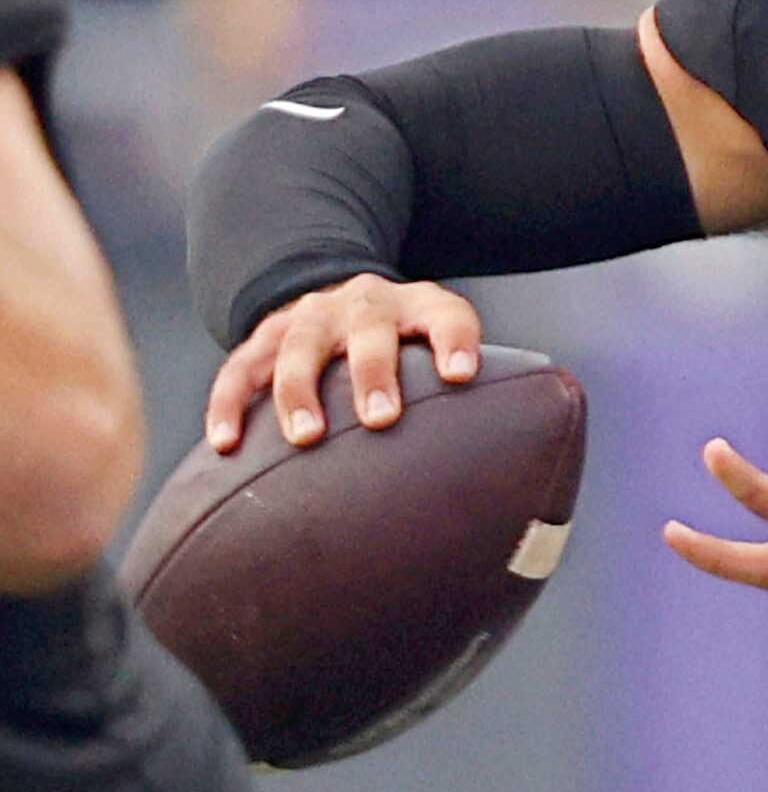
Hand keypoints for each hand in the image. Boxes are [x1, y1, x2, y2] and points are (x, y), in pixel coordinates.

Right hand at [204, 274, 482, 452]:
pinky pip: (238, 369)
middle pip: (369, 330)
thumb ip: (467, 398)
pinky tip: (225, 446)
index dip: (455, 340)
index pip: (447, 315)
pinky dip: (229, 405)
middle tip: (381, 418)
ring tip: (306, 439)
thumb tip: (518, 493)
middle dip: (374, 372)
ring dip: (300, 392)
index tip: (463, 374)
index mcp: (419, 307)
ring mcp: (310, 317)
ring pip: (299, 347)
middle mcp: (364, 304)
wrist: (345, 298)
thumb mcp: (437, 351)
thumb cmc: (408, 351)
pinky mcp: (263, 337)